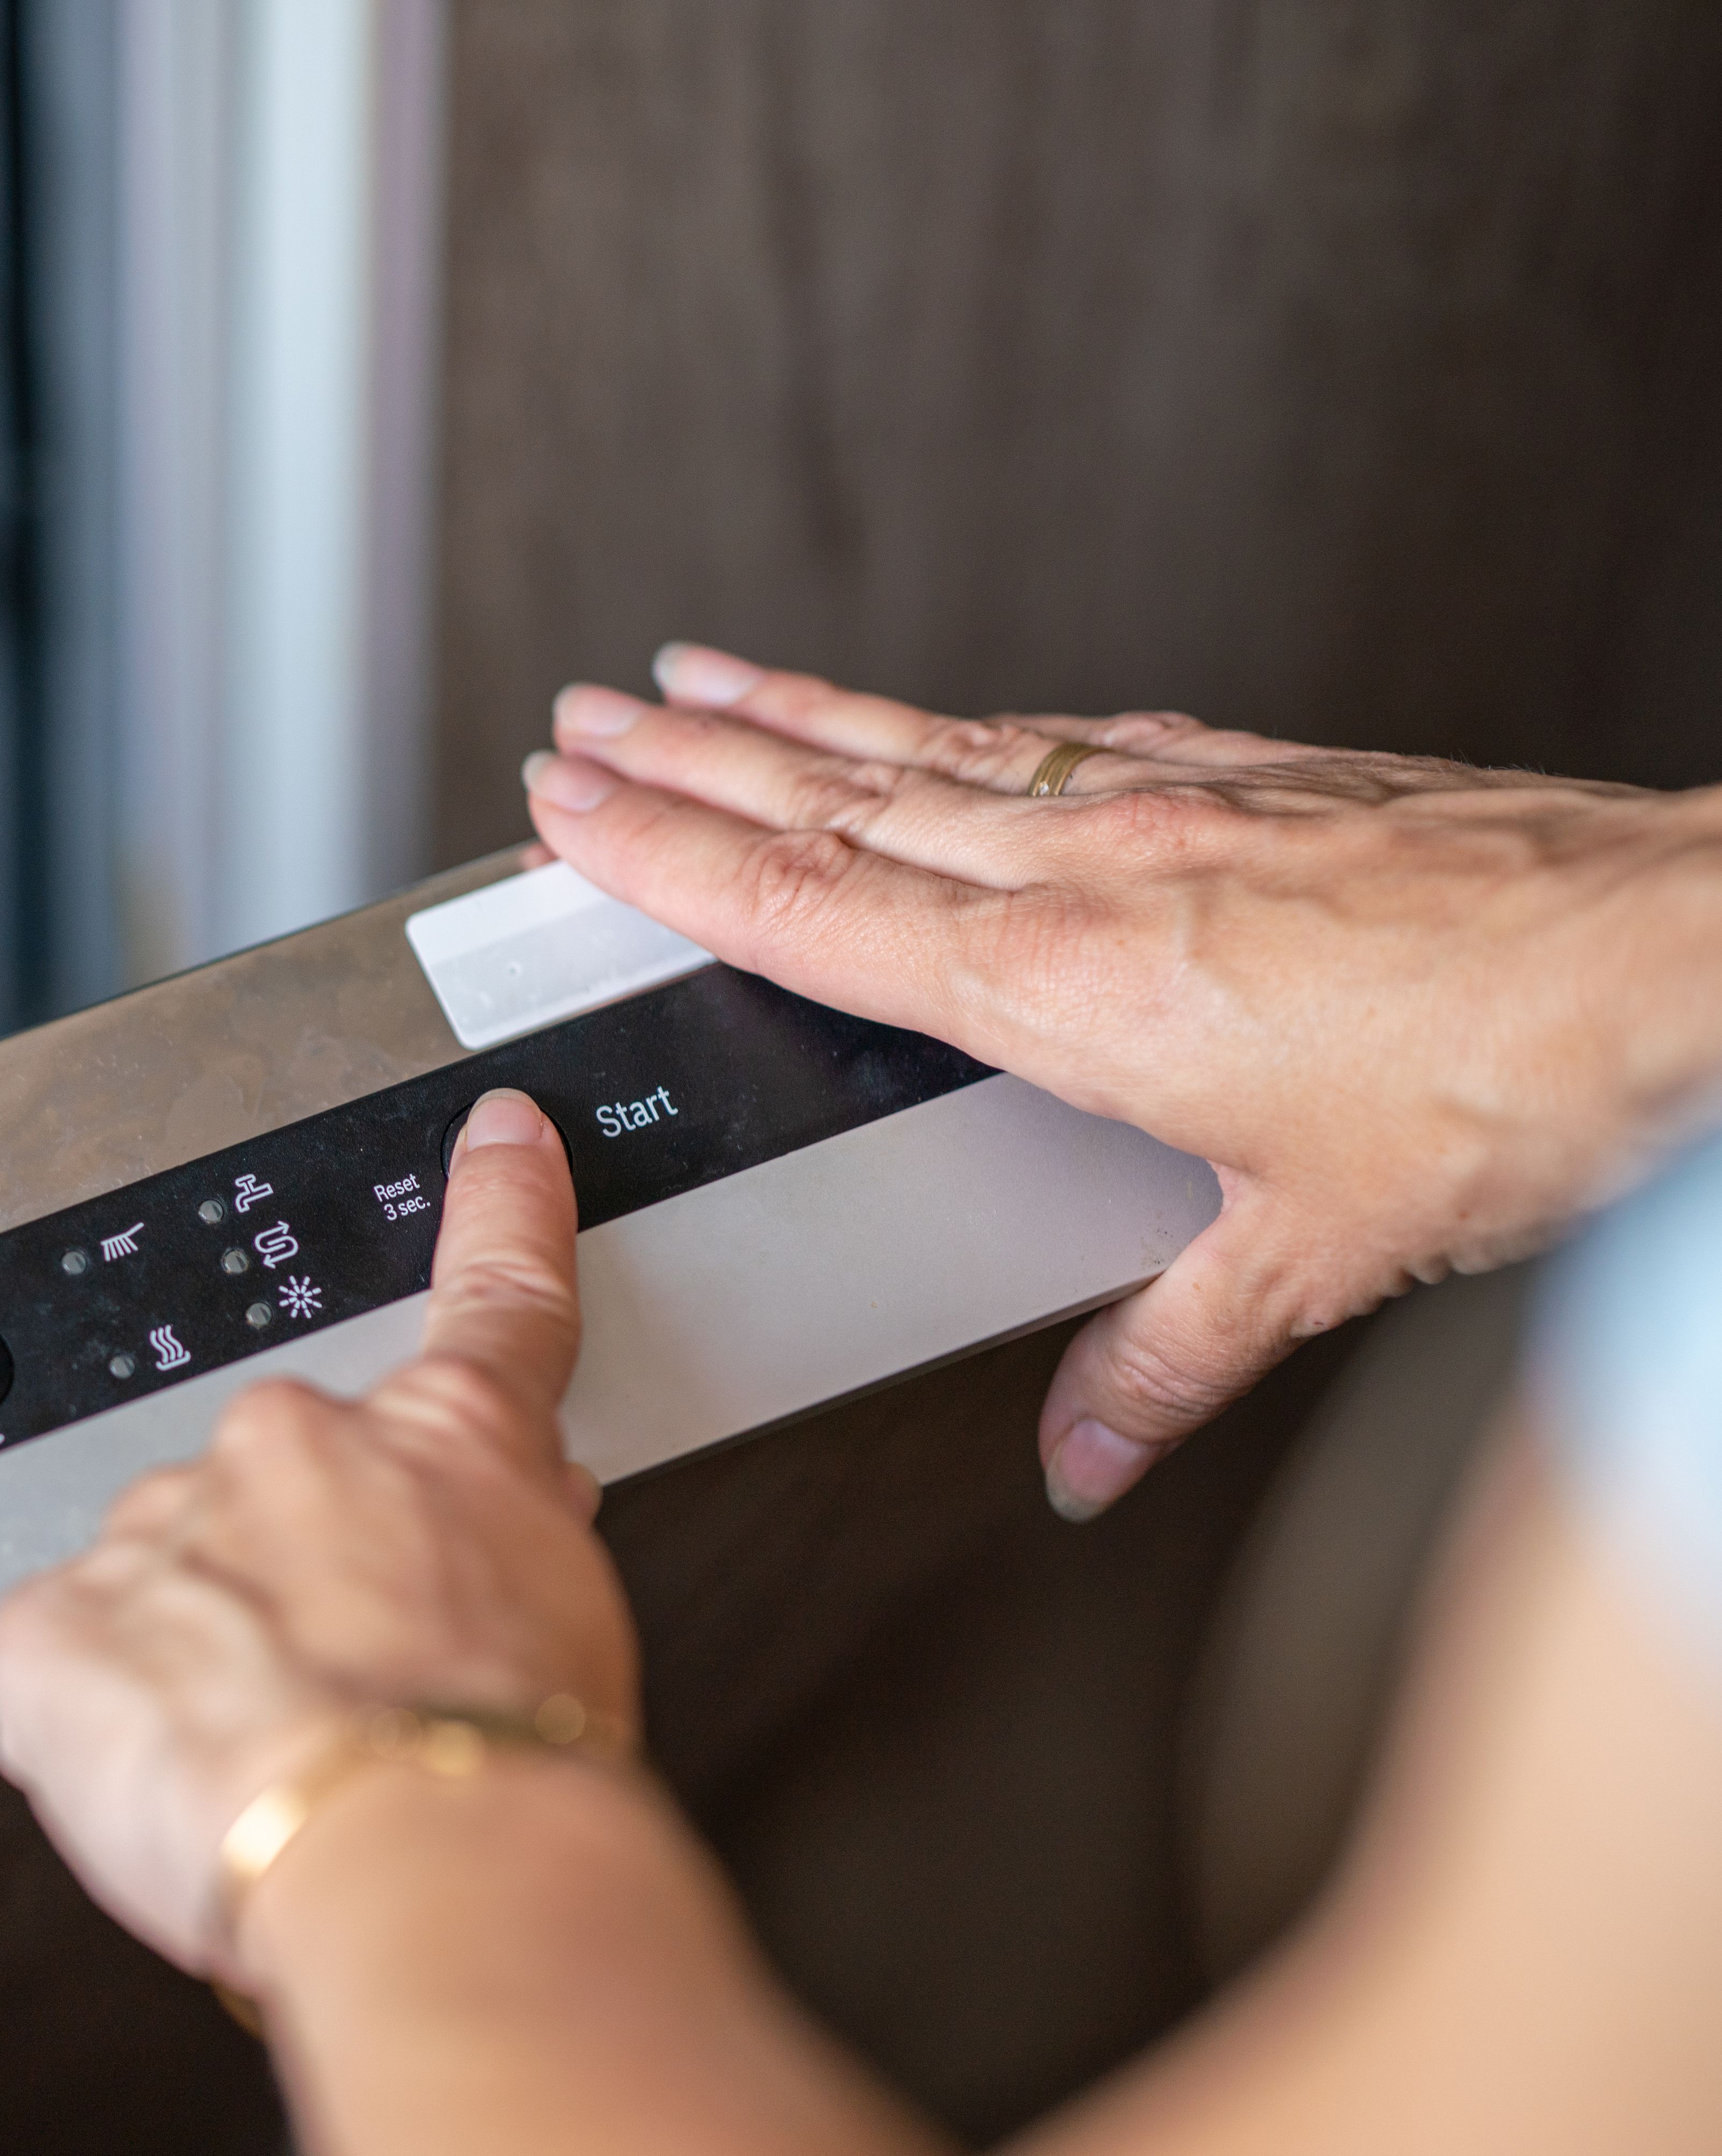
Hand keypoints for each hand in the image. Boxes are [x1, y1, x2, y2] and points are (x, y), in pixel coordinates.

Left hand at [0, 1089, 634, 1981]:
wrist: (418, 1854)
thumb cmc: (508, 1769)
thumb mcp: (571, 1637)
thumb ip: (506, 1562)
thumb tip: (481, 1557)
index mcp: (442, 1443)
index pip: (489, 1302)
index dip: (499, 1209)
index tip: (498, 1140)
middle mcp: (289, 1450)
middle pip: (282, 1495)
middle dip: (299, 1584)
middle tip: (348, 1702)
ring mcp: (162, 1526)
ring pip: (166, 1589)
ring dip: (202, 1669)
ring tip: (271, 1777)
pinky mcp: (52, 1624)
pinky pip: (66, 1673)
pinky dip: (107, 1735)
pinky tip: (174, 1790)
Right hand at [525, 642, 1721, 1517]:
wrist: (1686, 954)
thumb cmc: (1519, 1082)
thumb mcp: (1320, 1255)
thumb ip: (1171, 1352)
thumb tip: (1089, 1450)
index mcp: (1068, 988)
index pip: (812, 904)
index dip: (672, 856)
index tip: (573, 807)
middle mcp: (1098, 872)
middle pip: (837, 799)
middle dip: (687, 758)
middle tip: (581, 717)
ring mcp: (1173, 804)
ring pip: (930, 748)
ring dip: (795, 713)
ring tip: (698, 677)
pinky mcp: (1253, 774)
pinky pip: (1052, 737)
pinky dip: (958, 721)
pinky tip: (938, 717)